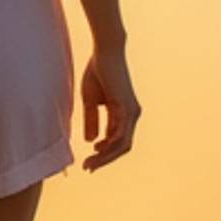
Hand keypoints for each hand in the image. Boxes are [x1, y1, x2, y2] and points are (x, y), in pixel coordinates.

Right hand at [80, 45, 140, 170]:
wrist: (105, 52)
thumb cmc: (98, 73)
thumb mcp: (90, 101)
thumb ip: (92, 120)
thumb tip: (91, 140)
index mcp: (125, 114)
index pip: (118, 143)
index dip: (104, 155)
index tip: (88, 162)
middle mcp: (132, 115)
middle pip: (122, 148)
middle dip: (105, 160)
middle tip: (88, 168)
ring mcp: (132, 112)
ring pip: (122, 144)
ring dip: (105, 156)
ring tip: (89, 162)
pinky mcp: (126, 106)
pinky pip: (121, 132)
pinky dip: (110, 144)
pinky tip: (97, 149)